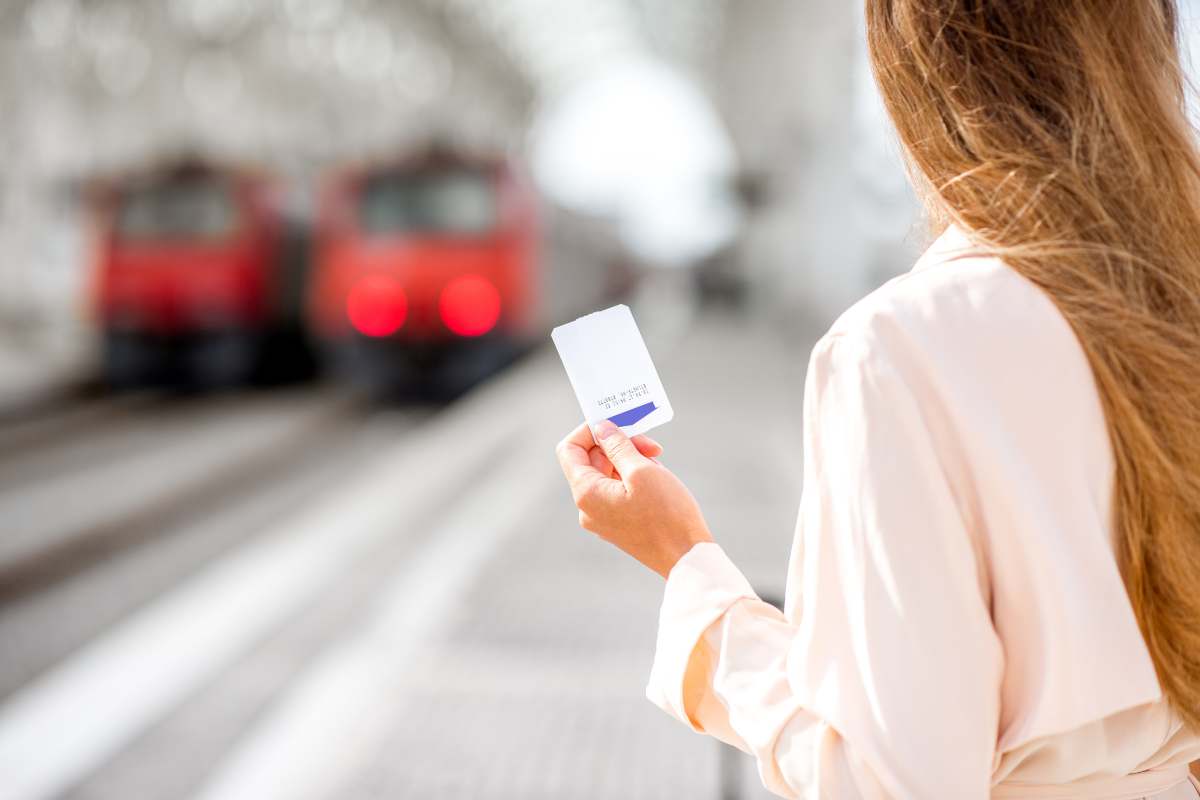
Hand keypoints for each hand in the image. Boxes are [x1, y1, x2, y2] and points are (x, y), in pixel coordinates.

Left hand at [555, 420, 713, 577]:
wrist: (687, 558)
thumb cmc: (667, 514)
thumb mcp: (643, 470)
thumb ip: (617, 445)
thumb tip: (601, 428)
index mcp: (586, 493)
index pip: (570, 450)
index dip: (589, 431)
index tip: (615, 422)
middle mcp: (587, 508)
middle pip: (591, 461)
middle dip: (618, 445)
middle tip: (650, 443)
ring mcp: (602, 518)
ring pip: (607, 475)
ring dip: (630, 460)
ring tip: (657, 462)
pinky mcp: (618, 524)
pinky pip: (617, 491)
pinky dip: (633, 478)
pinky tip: (657, 477)